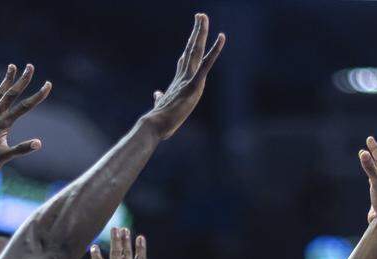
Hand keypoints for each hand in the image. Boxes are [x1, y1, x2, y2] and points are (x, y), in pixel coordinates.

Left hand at [0, 64, 52, 177]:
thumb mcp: (4, 158)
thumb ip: (21, 149)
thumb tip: (39, 143)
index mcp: (3, 125)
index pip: (24, 107)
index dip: (38, 96)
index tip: (48, 84)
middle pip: (10, 95)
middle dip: (21, 80)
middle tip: (30, 66)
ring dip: (5, 81)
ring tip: (12, 66)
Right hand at [143, 14, 225, 139]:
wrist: (155, 125)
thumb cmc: (159, 120)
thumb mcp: (162, 106)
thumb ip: (160, 98)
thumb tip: (158, 94)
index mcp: (179, 82)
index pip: (186, 59)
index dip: (191, 46)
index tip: (195, 34)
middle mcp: (184, 76)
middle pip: (191, 49)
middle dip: (196, 32)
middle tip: (200, 15)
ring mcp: (188, 79)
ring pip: (196, 50)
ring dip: (201, 33)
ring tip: (203, 16)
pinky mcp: (194, 84)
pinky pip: (207, 63)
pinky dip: (215, 50)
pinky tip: (221, 37)